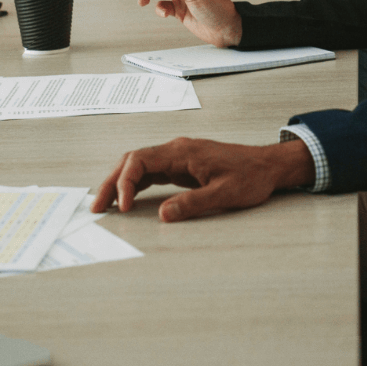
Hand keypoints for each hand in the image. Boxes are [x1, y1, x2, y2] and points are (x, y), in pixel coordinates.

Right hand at [91, 136, 316, 221]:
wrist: (268, 165)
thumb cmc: (251, 176)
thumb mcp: (224, 193)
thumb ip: (192, 204)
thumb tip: (163, 215)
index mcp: (183, 152)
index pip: (141, 160)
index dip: (125, 182)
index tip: (123, 206)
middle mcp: (177, 150)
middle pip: (133, 160)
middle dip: (113, 181)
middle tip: (98, 207)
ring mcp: (178, 156)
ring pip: (140, 164)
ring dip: (121, 182)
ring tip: (106, 205)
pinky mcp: (182, 165)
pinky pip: (151, 171)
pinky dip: (135, 183)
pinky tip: (128, 198)